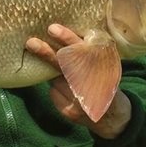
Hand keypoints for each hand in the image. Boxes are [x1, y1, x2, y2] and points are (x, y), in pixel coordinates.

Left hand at [25, 24, 131, 138]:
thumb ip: (87, 54)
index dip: (67, 39)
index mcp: (103, 66)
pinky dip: (57, 89)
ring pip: (56, 80)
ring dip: (54, 73)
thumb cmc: (105, 83)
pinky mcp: (69, 112)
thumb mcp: (105, 64)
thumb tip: (58, 36)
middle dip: (46, 53)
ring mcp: (79, 101)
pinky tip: (66, 92)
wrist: (113, 118)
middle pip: (64, 66)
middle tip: (31, 42)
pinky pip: (54, 93)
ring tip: (64, 75)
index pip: (81, 50)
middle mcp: (92, 86)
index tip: (52, 28)